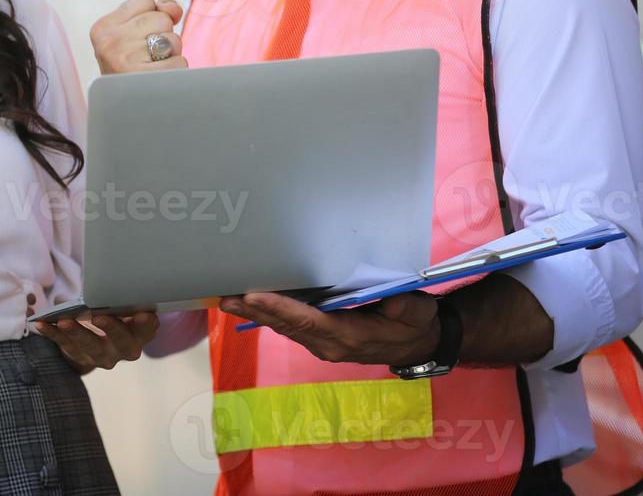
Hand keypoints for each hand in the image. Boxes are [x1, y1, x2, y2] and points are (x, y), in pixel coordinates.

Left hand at [33, 312, 159, 372]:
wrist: (104, 340)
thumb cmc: (120, 315)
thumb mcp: (129, 308)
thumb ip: (130, 301)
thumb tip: (127, 287)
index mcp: (140, 335)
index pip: (146, 330)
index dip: (145, 324)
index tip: (142, 314)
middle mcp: (124, 349)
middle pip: (120, 342)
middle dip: (110, 328)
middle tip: (98, 317)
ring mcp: (101, 356)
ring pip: (89, 346)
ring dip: (76, 333)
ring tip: (63, 320)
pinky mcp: (79, 355)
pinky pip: (65, 345)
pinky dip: (52, 334)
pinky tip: (42, 323)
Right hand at [90, 0, 186, 73]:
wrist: (123, 113)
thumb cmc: (131, 69)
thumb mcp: (132, 35)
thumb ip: (153, 12)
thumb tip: (173, 9)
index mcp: (102, 28)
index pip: (145, 0)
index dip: (152, 16)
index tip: (140, 36)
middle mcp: (109, 42)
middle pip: (161, 18)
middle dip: (163, 35)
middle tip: (147, 56)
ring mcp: (125, 61)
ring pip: (173, 40)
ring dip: (171, 54)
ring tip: (153, 68)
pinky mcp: (145, 79)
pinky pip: (180, 62)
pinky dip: (177, 71)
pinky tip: (160, 80)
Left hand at [217, 292, 441, 367]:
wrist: (416, 344)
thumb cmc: (414, 323)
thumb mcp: (416, 312)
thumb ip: (403, 306)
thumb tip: (391, 298)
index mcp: (349, 337)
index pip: (308, 321)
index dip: (279, 309)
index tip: (254, 297)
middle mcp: (329, 344)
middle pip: (287, 326)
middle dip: (255, 311)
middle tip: (226, 296)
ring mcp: (322, 344)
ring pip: (284, 328)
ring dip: (255, 314)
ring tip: (227, 299)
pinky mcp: (319, 337)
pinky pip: (290, 326)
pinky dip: (268, 314)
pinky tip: (249, 303)